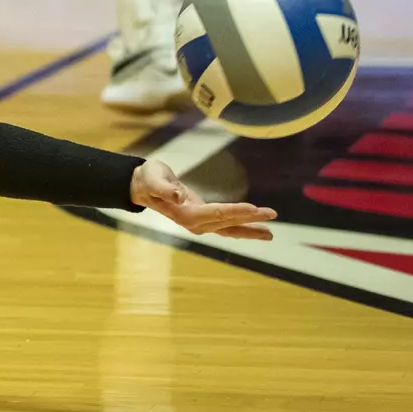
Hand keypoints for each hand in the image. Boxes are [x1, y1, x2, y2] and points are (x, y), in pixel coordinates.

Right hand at [131, 160, 276, 239]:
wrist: (141, 186)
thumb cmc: (148, 178)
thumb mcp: (153, 178)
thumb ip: (163, 188)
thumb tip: (178, 197)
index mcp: (185, 214)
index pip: (216, 213)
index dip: (236, 211)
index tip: (254, 208)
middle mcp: (194, 223)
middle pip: (227, 223)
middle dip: (250, 219)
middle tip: (272, 214)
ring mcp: (198, 223)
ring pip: (228, 229)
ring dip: (249, 230)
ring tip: (270, 233)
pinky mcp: (202, 219)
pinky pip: (225, 227)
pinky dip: (240, 228)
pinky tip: (254, 229)